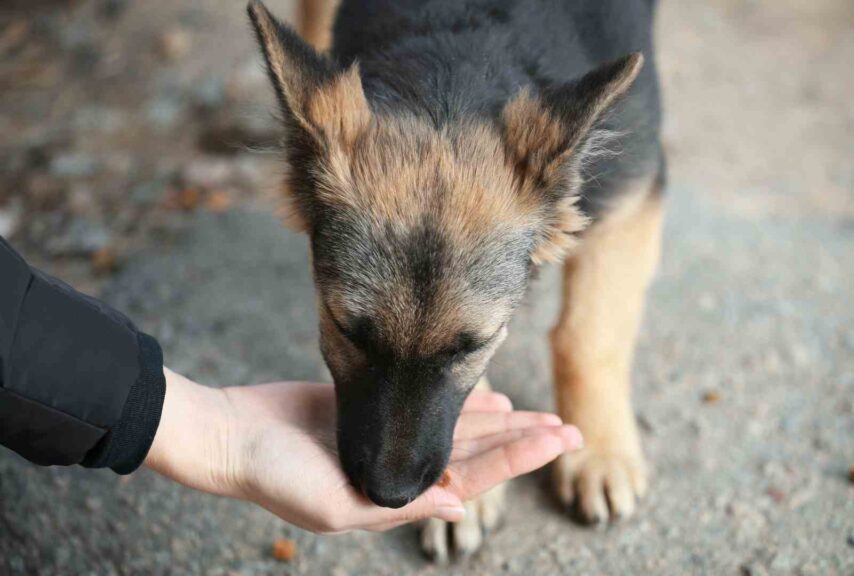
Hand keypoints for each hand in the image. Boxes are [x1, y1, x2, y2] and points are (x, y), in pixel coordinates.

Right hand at [145, 368, 581, 532]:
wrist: (231, 434)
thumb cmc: (274, 475)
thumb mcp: (334, 506)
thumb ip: (398, 504)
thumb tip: (457, 502)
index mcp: (397, 495)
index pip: (473, 476)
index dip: (519, 459)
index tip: (559, 442)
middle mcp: (401, 467)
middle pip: (477, 452)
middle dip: (524, 441)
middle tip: (571, 427)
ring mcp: (391, 435)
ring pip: (460, 428)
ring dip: (502, 423)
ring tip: (541, 416)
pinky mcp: (377, 406)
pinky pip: (430, 402)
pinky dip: (463, 402)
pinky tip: (492, 396)